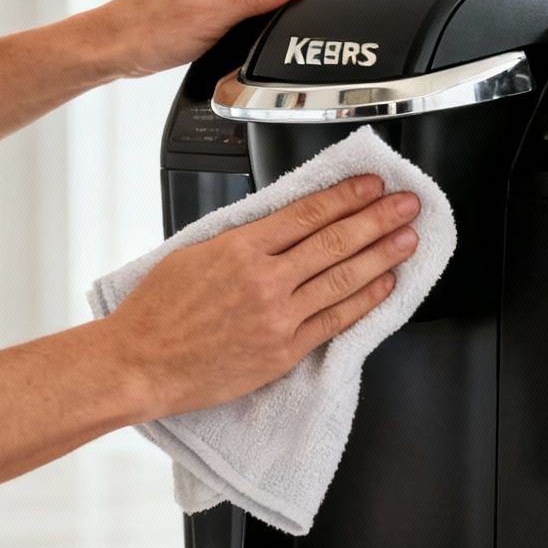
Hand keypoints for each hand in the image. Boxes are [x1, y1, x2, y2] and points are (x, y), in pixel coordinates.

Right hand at [103, 175, 419, 421]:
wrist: (140, 363)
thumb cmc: (158, 312)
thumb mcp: (194, 252)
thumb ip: (242, 238)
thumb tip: (284, 223)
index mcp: (239, 248)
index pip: (308, 213)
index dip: (347, 196)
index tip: (371, 184)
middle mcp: (263, 281)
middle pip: (335, 240)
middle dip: (378, 218)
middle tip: (406, 204)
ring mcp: (277, 318)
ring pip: (342, 278)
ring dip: (382, 254)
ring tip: (407, 239)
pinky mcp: (283, 352)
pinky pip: (334, 321)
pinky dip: (364, 300)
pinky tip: (385, 284)